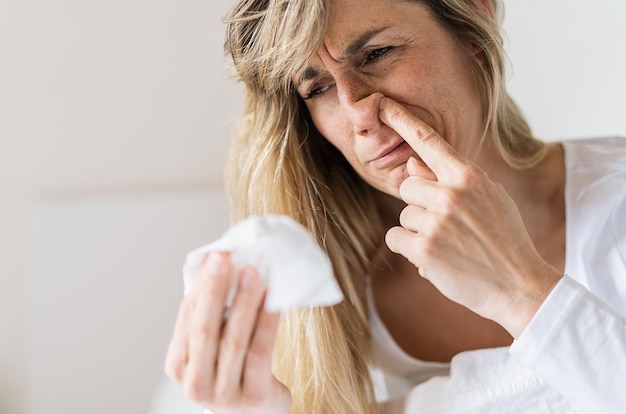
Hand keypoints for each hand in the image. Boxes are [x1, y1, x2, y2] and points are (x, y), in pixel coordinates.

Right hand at [164, 252, 291, 412]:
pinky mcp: (252, 397)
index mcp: (178, 365)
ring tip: (252, 273)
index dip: (201, 285)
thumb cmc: (234, 369)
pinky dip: (266, 322)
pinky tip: (273, 300)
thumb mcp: (214, 345)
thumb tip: (218, 265)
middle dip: (214, 289)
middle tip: (224, 258)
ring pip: (233, 339)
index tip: (214, 255)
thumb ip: (211, 314)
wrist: (256, 413)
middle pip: (204, 328)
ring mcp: (222, 394)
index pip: (187, 317)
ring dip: (243, 302)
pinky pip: (259, 352)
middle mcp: (195, 383)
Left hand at [378, 97, 561, 336]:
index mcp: (469, 176)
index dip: (402, 120)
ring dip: (417, 231)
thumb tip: (411, 163)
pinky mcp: (424, 248)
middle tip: (447, 226)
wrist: (520, 285)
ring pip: (402, 214)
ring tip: (448, 245)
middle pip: (407, 186)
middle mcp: (452, 194)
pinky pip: (394, 238)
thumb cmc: (503, 240)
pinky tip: (435, 259)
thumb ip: (450, 179)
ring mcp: (437, 221)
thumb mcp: (488, 199)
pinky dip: (408, 249)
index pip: (429, 141)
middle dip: (420, 205)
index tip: (381, 105)